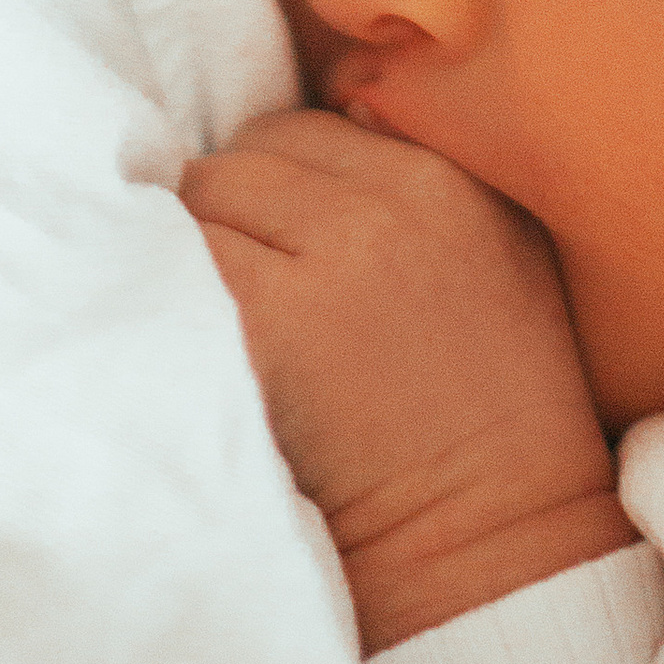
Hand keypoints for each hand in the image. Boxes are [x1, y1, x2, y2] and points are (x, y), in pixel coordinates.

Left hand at [183, 109, 635, 650]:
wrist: (492, 543)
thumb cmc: (492, 416)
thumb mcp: (497, 260)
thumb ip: (419, 186)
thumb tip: (326, 119)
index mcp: (444, 182)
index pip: (302, 132)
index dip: (271, 190)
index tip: (271, 247)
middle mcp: (388, 207)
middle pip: (241, 161)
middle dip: (225, 216)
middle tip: (238, 294)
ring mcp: (327, 264)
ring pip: (200, 204)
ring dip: (189, 255)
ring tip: (213, 323)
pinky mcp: (270, 324)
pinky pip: (179, 267)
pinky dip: (166, 298)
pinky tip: (192, 349)